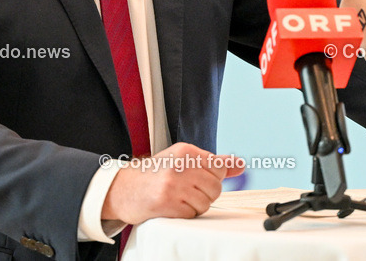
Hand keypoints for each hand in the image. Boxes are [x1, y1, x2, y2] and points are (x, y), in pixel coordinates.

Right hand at [100, 142, 245, 224]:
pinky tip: (171, 206)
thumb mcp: (183, 161)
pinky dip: (185, 214)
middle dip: (204, 194)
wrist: (123, 188)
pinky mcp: (166, 202)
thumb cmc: (157, 175)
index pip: (219, 168)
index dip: (211, 178)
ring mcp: (173, 183)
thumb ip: (214, 163)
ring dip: (195, 206)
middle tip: (186, 191)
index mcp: (185, 151)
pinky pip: (192, 214)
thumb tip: (241, 164)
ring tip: (178, 198)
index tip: (196, 179)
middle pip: (216, 187)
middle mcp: (180, 164)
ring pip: (206, 202)